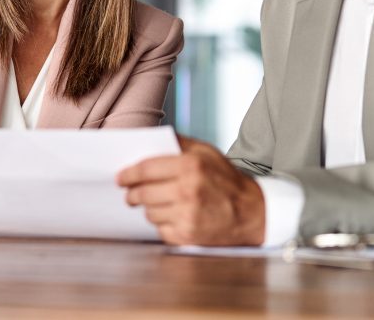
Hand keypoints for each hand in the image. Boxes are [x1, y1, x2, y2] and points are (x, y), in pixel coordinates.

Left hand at [118, 136, 265, 245]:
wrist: (252, 213)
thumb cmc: (227, 180)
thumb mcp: (207, 152)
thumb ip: (179, 144)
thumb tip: (149, 139)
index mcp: (191, 166)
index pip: (145, 169)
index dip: (128, 174)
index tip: (120, 177)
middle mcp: (187, 191)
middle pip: (142, 193)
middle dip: (132, 193)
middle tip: (131, 193)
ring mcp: (187, 215)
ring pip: (148, 212)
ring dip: (149, 208)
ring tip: (160, 203)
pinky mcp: (187, 235)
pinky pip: (159, 229)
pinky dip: (162, 224)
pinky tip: (174, 217)